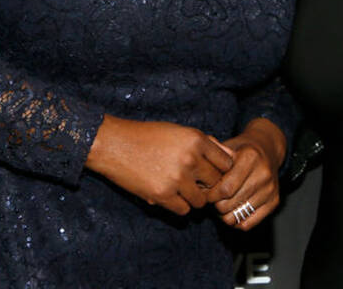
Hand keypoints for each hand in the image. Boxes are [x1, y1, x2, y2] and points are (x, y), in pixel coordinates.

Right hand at [85, 115, 233, 215]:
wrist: (114, 144)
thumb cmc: (146, 136)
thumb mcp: (178, 131)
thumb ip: (204, 142)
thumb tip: (228, 155)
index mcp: (196, 139)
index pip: (227, 163)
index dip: (222, 170)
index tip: (213, 173)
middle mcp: (190, 158)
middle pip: (217, 183)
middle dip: (209, 186)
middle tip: (198, 185)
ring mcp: (177, 178)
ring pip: (201, 201)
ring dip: (194, 198)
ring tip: (182, 191)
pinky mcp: (162, 195)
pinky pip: (183, 210)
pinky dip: (179, 206)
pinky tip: (170, 196)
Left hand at [207, 118, 286, 230]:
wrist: (267, 150)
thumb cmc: (241, 150)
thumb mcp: (226, 147)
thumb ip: (211, 158)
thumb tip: (197, 175)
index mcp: (251, 157)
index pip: (225, 188)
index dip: (210, 194)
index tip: (205, 191)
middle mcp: (263, 174)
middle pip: (228, 204)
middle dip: (215, 204)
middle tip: (212, 198)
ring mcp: (270, 190)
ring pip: (236, 217)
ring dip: (223, 214)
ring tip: (221, 203)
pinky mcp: (274, 202)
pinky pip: (247, 224)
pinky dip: (235, 221)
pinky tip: (232, 210)